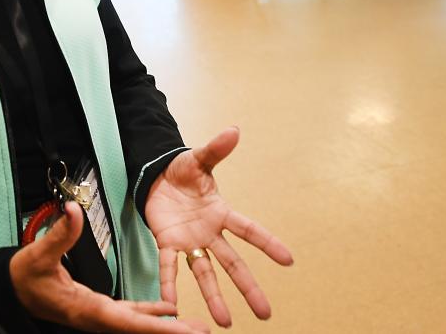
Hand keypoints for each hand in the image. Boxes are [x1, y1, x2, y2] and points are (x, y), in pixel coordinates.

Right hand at [10, 201, 208, 332]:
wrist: (11, 292)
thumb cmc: (24, 276)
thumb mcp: (38, 255)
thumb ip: (60, 234)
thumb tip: (72, 209)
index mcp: (86, 309)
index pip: (126, 320)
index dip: (155, 325)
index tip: (181, 328)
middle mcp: (96, 319)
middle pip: (139, 329)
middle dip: (171, 332)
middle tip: (203, 332)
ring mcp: (99, 317)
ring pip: (138, 325)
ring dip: (166, 327)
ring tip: (196, 327)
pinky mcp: (99, 310)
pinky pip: (131, 315)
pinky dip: (151, 315)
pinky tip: (169, 312)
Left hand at [145, 127, 293, 327]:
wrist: (156, 177)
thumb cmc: (182, 171)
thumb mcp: (198, 158)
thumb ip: (215, 149)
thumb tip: (233, 130)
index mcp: (221, 212)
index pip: (249, 230)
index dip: (268, 243)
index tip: (289, 260)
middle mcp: (209, 233)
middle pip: (233, 263)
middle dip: (249, 288)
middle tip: (265, 314)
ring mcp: (189, 242)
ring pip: (204, 273)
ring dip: (214, 297)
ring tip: (225, 322)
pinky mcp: (167, 243)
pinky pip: (169, 267)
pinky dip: (169, 286)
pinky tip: (171, 306)